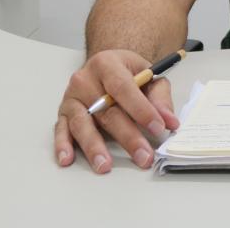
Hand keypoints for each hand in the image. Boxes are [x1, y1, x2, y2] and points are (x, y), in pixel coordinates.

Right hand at [54, 49, 180, 173]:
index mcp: (108, 64)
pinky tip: (67, 159)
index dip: (141, 109)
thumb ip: (159, 97)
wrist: (105, 65)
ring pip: (81, 123)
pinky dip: (63, 145)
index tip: (157, 128)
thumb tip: (169, 120)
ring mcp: (71, 97)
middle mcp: (85, 79)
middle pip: (106, 111)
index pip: (123, 87)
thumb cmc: (127, 72)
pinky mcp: (62, 113)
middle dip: (127, 136)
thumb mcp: (148, 75)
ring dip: (93, 146)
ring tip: (104, 165)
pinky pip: (61, 130)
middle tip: (143, 156)